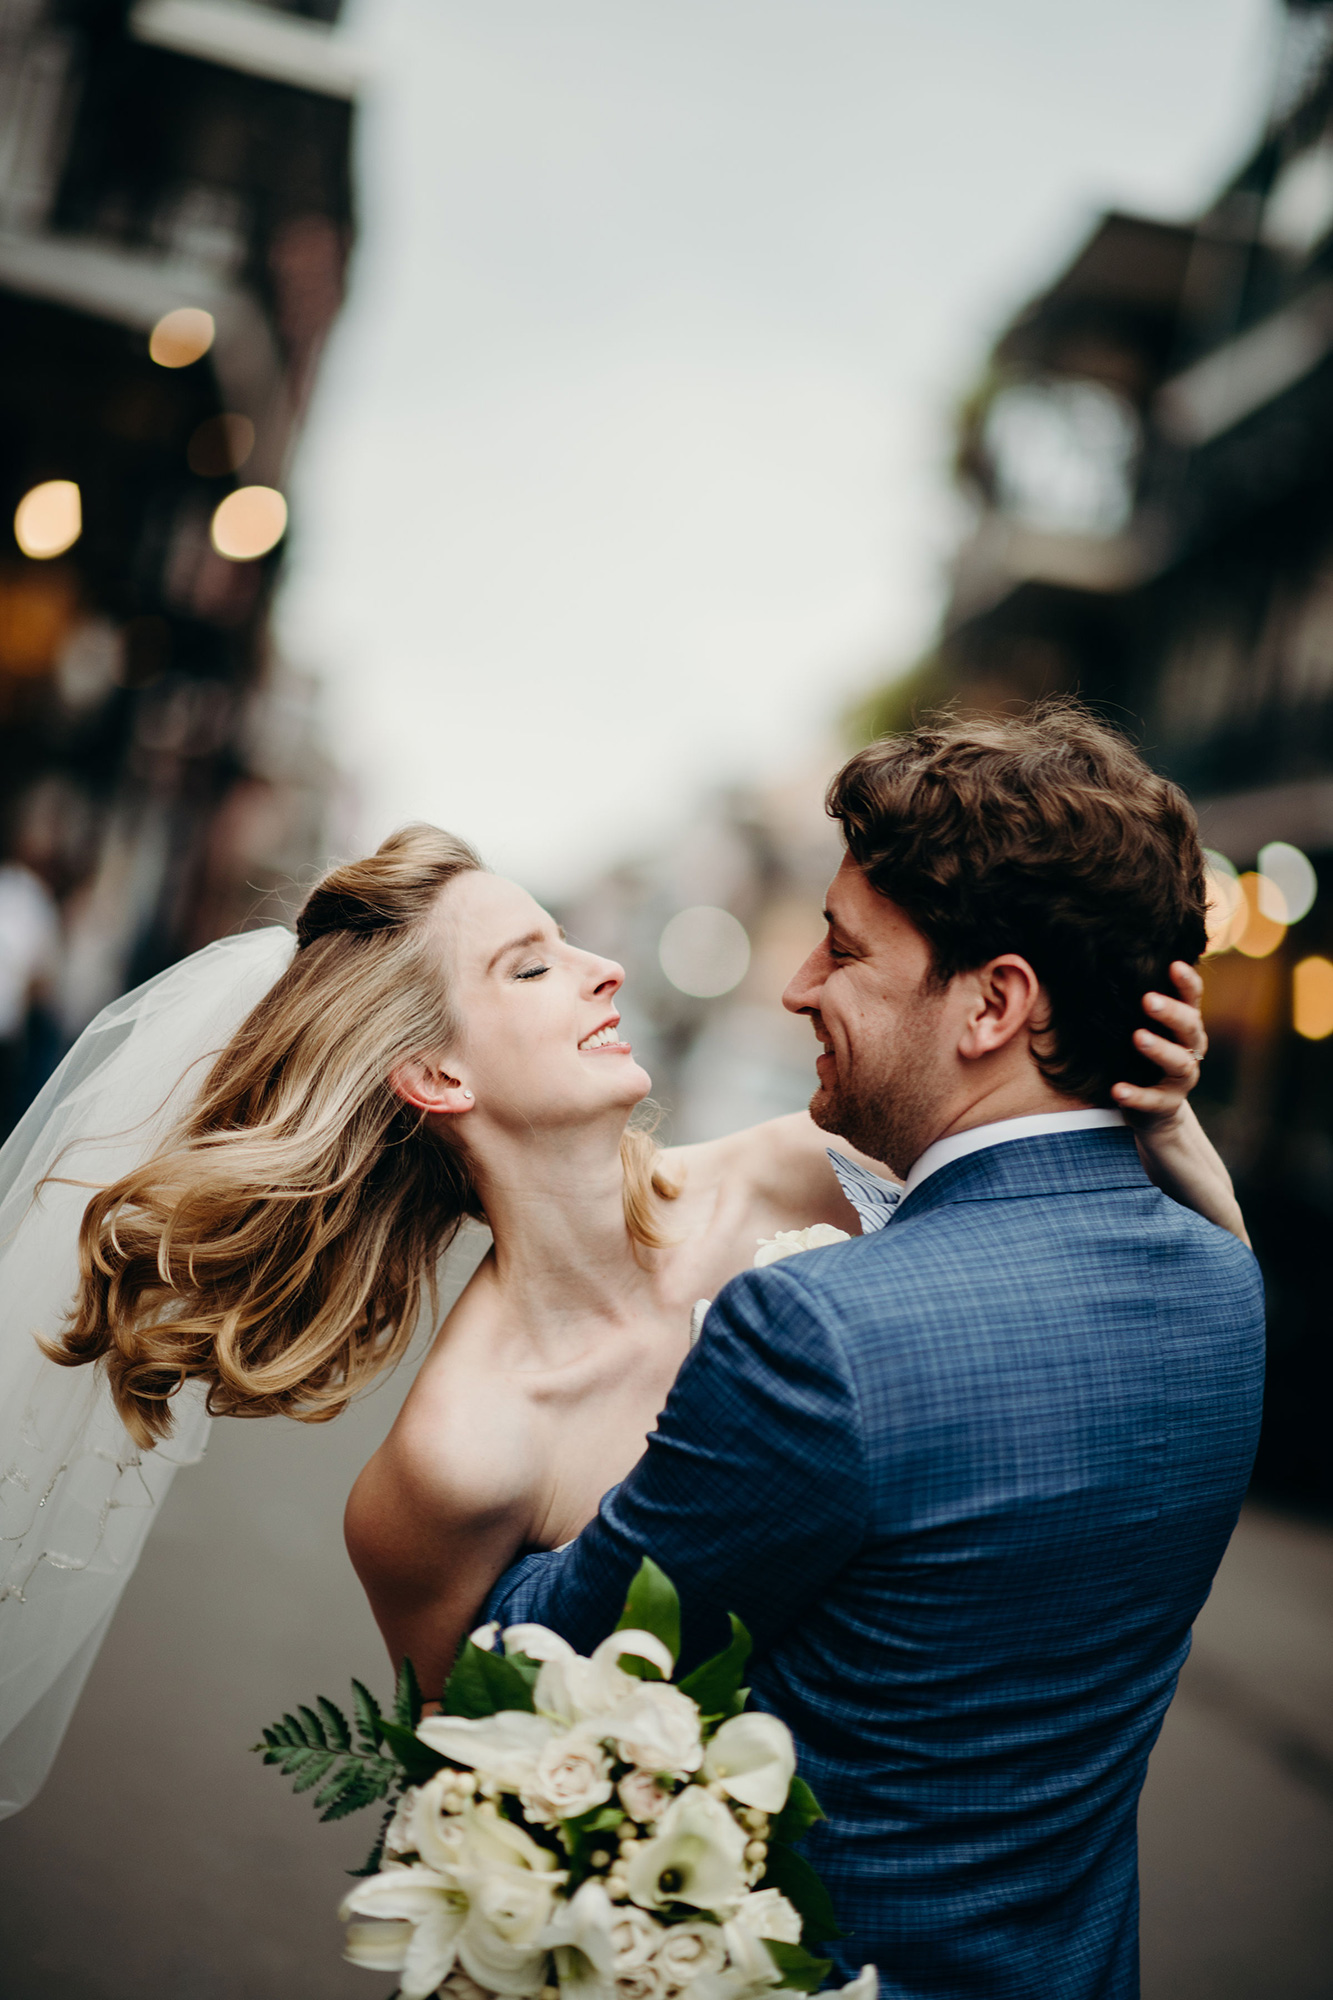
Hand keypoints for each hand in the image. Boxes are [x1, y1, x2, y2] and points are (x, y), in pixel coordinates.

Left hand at [1111, 962, 1206, 1127]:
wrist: (1154, 1110)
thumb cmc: (1144, 1056)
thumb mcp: (1144, 1027)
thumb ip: (1135, 1003)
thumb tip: (1102, 962)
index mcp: (1186, 1025)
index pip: (1192, 998)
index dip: (1187, 982)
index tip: (1174, 964)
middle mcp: (1190, 1049)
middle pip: (1189, 1026)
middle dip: (1171, 1012)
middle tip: (1147, 1000)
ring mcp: (1182, 1079)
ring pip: (1179, 1063)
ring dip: (1159, 1049)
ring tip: (1138, 1037)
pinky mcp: (1166, 1105)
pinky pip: (1153, 1100)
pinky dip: (1136, 1095)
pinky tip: (1117, 1089)